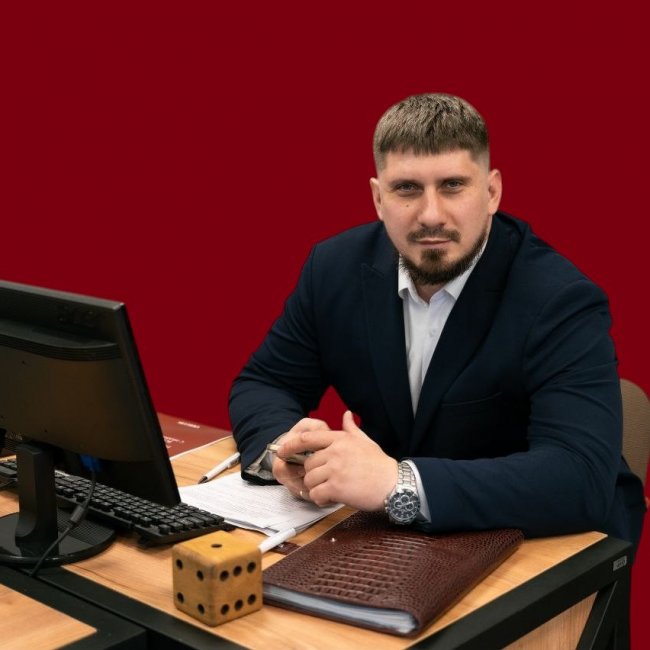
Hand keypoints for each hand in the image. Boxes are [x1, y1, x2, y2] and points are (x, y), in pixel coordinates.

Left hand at [278, 411, 397, 510]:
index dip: (291, 445)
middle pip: (308, 464)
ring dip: (316, 488)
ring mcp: (335, 469)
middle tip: (323, 482)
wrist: (394, 484)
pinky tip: (330, 499)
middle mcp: (335, 452)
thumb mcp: (365, 441)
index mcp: (340, 439)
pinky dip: (320, 500)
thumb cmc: (379, 464)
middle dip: (312, 475)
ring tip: (328, 491)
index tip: (283, 451)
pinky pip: (316, 494)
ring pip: (310, 480)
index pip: (308, 438)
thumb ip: (351, 429)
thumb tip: (346, 414)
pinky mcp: (336, 487)